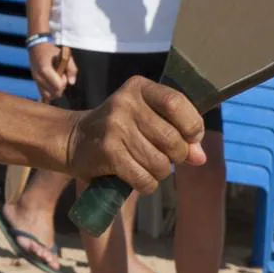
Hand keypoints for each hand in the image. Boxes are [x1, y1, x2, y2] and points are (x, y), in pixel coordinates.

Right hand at [29, 42, 72, 100]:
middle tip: (60, 77)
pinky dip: (49, 92)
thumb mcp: (65, 56)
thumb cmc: (52, 51)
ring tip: (56, 81)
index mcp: (45, 70)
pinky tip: (52, 84)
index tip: (63, 74)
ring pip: (48, 96)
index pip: (57, 86)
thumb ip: (71, 69)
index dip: (63, 82)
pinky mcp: (35, 82)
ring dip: (55, 91)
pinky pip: (43, 94)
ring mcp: (36, 81)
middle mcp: (39, 77)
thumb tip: (72, 82)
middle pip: (53, 93)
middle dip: (60, 87)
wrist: (37, 47)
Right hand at [66, 76, 205, 192]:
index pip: (177, 103)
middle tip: (165, 156)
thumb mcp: (146, 119)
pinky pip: (145, 178)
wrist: (74, 139)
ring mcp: (115, 127)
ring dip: (160, 172)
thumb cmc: (119, 129)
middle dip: (177, 156)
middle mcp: (126, 102)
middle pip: (173, 138)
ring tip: (147, 165)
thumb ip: (177, 132)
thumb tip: (200, 157)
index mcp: (139, 87)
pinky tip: (137, 177)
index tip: (191, 138)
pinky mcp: (108, 152)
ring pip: (161, 163)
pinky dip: (147, 185)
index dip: (192, 126)